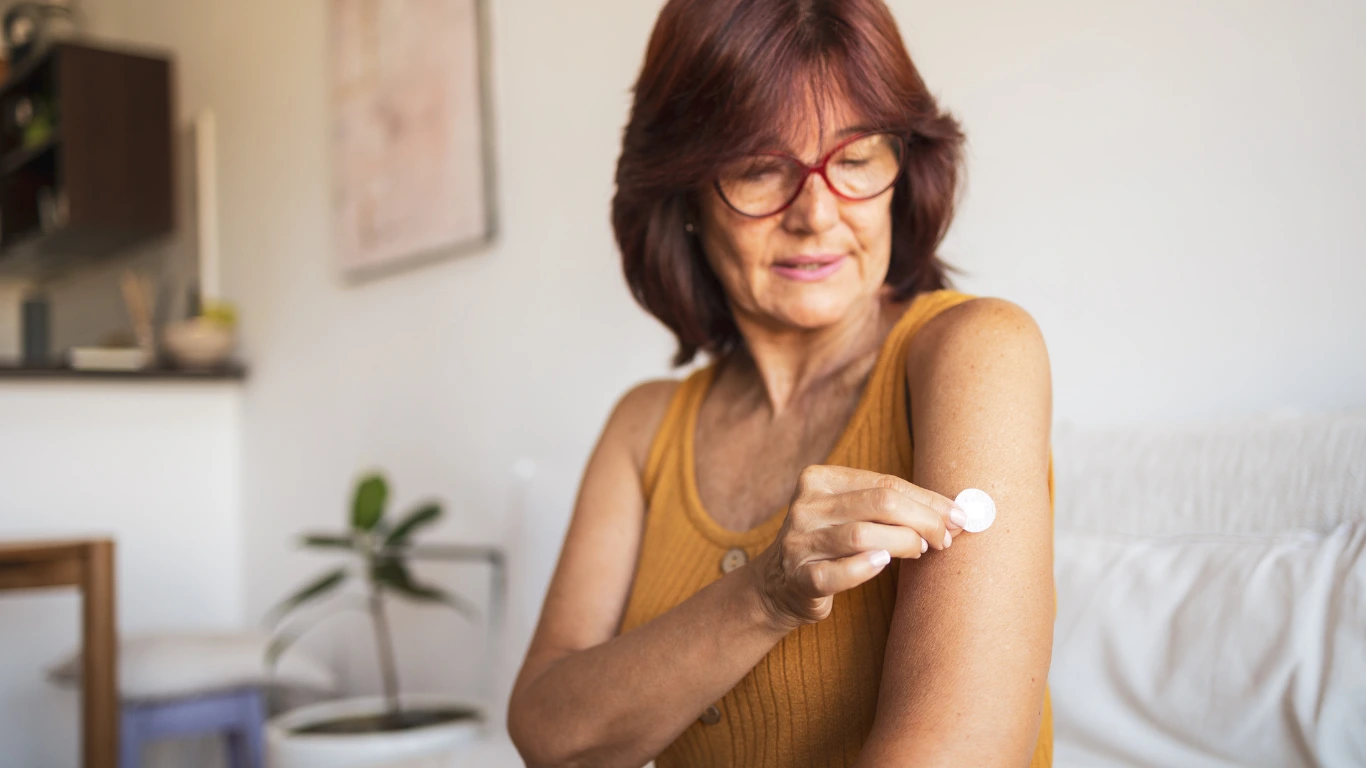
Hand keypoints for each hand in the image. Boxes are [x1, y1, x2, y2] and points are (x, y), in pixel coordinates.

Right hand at [751, 465, 966, 629]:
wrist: (778, 586)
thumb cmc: (831, 546)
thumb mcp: (852, 514)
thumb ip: (893, 507)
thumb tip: (956, 512)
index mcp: (820, 480)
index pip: (885, 483)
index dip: (928, 500)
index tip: (959, 517)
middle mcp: (806, 506)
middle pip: (878, 503)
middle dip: (923, 519)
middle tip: (945, 538)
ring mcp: (799, 542)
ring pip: (861, 535)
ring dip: (903, 543)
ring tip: (921, 551)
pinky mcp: (797, 578)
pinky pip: (835, 573)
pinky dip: (863, 569)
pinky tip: (883, 564)